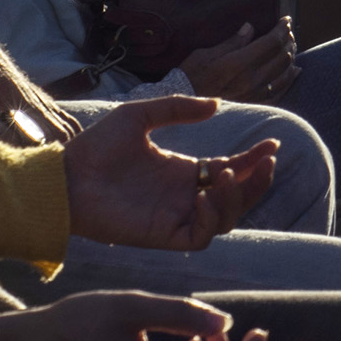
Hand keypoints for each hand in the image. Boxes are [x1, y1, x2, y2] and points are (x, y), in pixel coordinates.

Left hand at [59, 90, 278, 250]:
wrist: (68, 177)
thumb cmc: (97, 148)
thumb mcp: (140, 116)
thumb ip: (177, 109)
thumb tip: (216, 104)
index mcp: (182, 172)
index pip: (229, 170)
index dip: (253, 160)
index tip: (272, 143)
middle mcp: (184, 196)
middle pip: (236, 197)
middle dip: (256, 182)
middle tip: (266, 161)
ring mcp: (175, 217)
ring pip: (225, 219)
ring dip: (237, 198)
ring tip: (230, 174)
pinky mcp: (162, 235)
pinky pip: (200, 235)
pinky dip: (212, 217)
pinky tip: (206, 193)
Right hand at [177, 20, 296, 101]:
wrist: (183, 109)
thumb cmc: (189, 78)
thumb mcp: (204, 55)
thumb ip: (231, 42)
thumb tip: (250, 27)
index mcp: (238, 64)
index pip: (271, 42)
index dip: (281, 29)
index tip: (285, 20)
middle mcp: (251, 80)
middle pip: (281, 56)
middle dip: (288, 40)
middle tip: (287, 31)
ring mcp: (255, 95)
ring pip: (285, 73)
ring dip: (291, 56)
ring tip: (290, 46)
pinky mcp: (255, 106)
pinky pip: (280, 92)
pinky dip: (291, 79)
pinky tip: (295, 71)